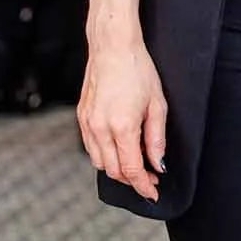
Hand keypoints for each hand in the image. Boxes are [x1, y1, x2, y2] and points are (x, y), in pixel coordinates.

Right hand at [78, 32, 167, 201]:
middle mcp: (100, 128)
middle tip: (149, 179)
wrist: (112, 47)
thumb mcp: (157, 105)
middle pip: (114, 171)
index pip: (131, 170)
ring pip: (99, 163)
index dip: (143, 186)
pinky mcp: (82, 117)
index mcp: (122, 126)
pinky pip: (90, 148)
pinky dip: (104, 156)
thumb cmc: (139, 71)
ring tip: (135, 166)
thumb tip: (158, 165)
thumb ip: (156, 139)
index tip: (153, 193)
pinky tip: (118, 151)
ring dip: (117, 170)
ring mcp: (88, 123)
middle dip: (132, 181)